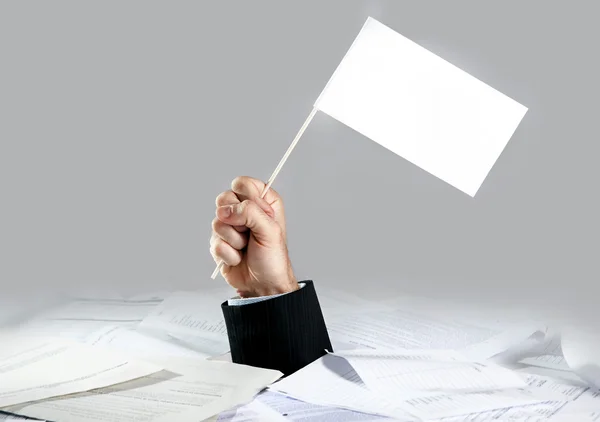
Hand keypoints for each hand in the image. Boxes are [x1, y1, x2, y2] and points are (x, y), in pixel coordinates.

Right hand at [210, 176, 297, 297]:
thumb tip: (225, 210)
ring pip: (217, 221)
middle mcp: (245, 211)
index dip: (246, 198)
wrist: (263, 285)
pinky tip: (237, 258)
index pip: (243, 184)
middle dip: (236, 220)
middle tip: (249, 232)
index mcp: (262, 202)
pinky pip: (214, 242)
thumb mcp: (270, 231)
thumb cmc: (273, 258)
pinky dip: (227, 253)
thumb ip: (250, 212)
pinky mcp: (219, 242)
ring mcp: (230, 226)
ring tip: (245, 248)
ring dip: (234, 240)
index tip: (257, 213)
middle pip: (224, 199)